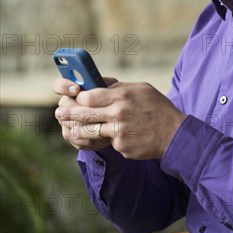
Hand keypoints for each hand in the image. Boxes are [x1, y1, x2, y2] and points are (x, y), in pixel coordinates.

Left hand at [55, 81, 185, 158]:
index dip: (79, 98)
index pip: (89, 96)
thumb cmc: (157, 107)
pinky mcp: (121, 147)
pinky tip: (117, 135)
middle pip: (84, 115)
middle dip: (68, 114)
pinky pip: (108, 142)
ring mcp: (119, 132)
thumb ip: (119, 88)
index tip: (76, 98)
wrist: (174, 134)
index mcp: (122, 96)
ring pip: (91, 132)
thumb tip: (99, 85)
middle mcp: (118, 114)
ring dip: (78, 130)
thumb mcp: (141, 89)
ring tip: (70, 128)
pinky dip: (109, 139)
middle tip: (58, 112)